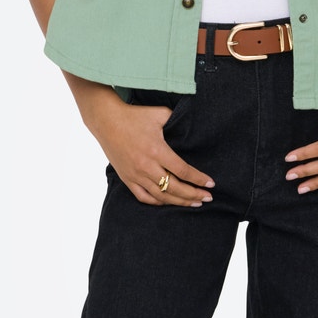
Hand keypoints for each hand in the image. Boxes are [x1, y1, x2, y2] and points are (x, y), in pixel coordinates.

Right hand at [85, 95, 214, 207]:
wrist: (106, 121)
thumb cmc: (134, 116)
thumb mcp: (159, 114)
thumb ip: (177, 121)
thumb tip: (192, 125)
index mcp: (157, 151)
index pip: (183, 171)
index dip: (199, 179)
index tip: (211, 183)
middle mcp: (146, 166)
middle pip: (175, 188)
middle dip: (194, 195)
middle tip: (207, 198)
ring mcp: (135, 175)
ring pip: (161, 196)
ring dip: (179, 201)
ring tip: (193, 203)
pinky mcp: (127, 178)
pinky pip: (144, 197)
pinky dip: (158, 202)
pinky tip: (169, 202)